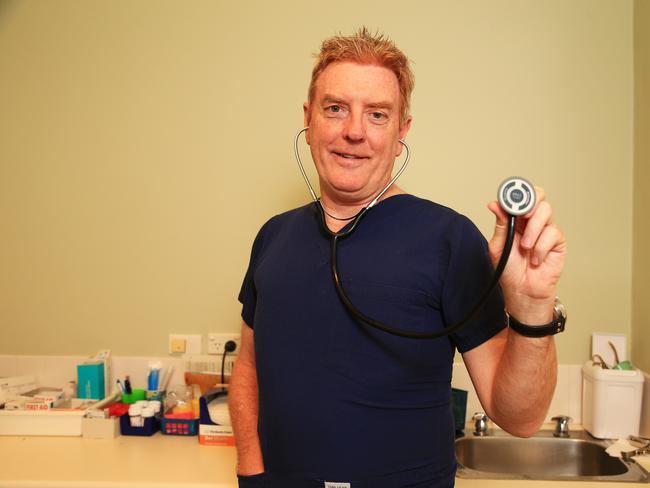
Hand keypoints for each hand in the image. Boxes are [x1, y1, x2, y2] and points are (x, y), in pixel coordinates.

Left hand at [487, 187, 566, 322]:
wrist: (522, 291)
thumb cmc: (509, 270)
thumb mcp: (498, 246)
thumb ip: (500, 225)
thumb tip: (494, 204)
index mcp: (516, 220)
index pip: (521, 197)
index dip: (517, 193)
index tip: (510, 198)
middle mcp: (532, 222)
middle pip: (539, 196)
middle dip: (530, 203)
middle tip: (522, 216)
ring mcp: (546, 230)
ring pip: (546, 211)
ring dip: (532, 230)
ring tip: (524, 247)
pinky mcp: (557, 242)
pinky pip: (552, 233)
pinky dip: (540, 247)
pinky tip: (534, 259)